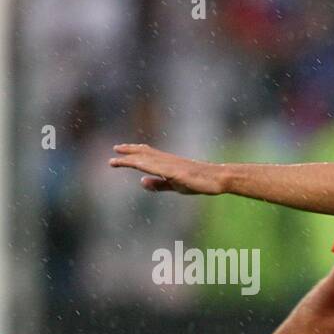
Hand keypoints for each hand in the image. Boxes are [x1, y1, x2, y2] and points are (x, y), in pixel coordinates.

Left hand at [109, 143, 225, 194]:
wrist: (218, 178)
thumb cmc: (199, 181)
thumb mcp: (175, 184)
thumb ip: (159, 184)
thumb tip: (141, 182)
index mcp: (167, 163)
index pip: (146, 155)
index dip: (132, 152)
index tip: (119, 151)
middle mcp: (167, 161)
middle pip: (145, 154)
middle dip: (129, 151)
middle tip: (115, 148)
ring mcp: (172, 166)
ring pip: (148, 161)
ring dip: (132, 159)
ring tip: (117, 158)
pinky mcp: (178, 173)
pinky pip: (159, 169)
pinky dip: (147, 166)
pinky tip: (137, 166)